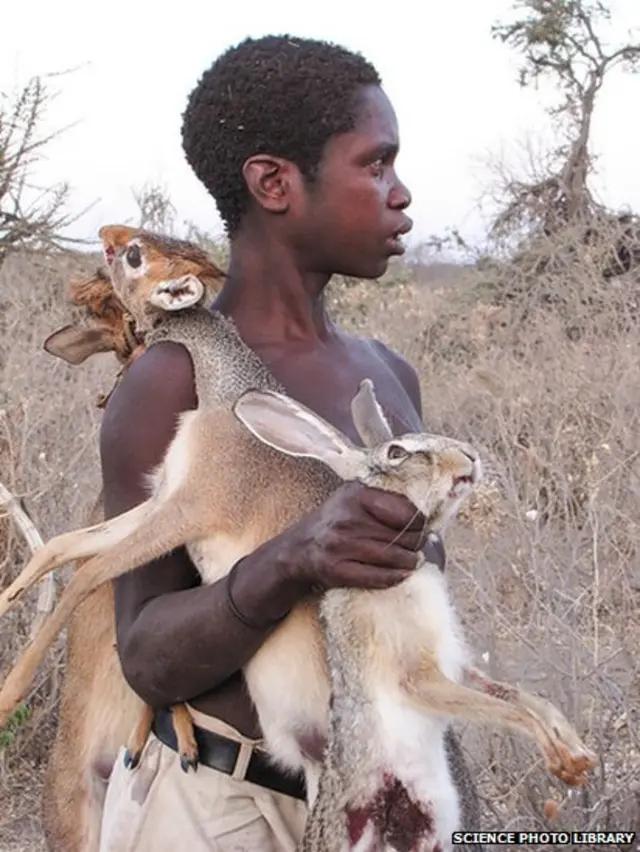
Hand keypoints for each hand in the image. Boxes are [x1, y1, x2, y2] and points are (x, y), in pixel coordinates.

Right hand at [280, 481, 442, 591]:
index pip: (404, 511)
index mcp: (355, 495)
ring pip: (392, 557)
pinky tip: (401, 575)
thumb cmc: (335, 520)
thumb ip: (383, 498)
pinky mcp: (336, 570)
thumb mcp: (353, 497)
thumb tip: (423, 515)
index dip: (419, 522)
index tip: (421, 527)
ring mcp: (340, 546)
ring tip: (412, 561)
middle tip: (418, 546)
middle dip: (416, 544)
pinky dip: (393, 577)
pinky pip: (376, 576)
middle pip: (402, 536)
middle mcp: (347, 519)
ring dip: (409, 562)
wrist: (299, 547)